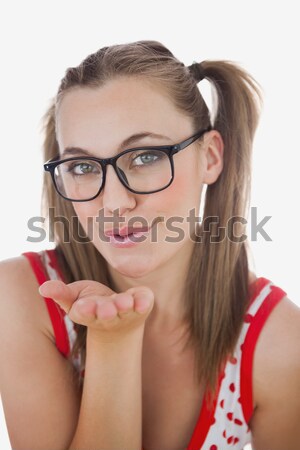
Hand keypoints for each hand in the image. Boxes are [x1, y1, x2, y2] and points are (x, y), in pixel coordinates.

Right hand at [39, 280, 153, 335]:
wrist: (119, 318)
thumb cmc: (92, 303)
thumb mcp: (74, 297)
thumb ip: (61, 292)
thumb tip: (43, 288)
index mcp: (88, 313)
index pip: (85, 313)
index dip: (85, 310)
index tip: (83, 306)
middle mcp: (108, 316)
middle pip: (106, 314)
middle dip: (106, 311)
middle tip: (107, 309)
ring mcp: (126, 312)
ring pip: (126, 310)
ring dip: (125, 306)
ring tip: (125, 302)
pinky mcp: (141, 305)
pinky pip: (144, 303)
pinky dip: (144, 301)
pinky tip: (144, 298)